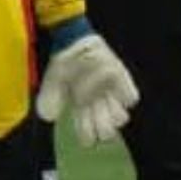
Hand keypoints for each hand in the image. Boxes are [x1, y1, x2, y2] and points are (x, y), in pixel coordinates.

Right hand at [35, 18, 138, 147]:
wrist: (76, 42)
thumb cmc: (64, 62)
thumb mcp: (54, 79)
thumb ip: (51, 97)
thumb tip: (48, 118)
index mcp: (81, 109)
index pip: (88, 136)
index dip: (88, 137)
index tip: (86, 132)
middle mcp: (97, 106)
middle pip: (107, 132)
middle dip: (104, 128)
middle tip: (96, 113)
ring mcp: (110, 95)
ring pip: (121, 119)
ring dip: (115, 113)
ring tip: (105, 99)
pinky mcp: (122, 83)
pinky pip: (131, 99)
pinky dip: (125, 96)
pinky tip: (115, 88)